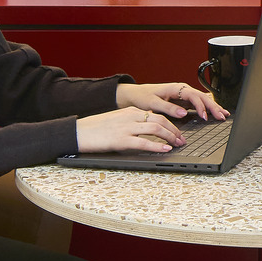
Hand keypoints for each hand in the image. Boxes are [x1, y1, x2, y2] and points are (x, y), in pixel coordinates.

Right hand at [76, 106, 192, 154]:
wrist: (79, 132)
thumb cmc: (96, 128)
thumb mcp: (117, 119)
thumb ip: (132, 121)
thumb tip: (147, 127)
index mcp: (130, 111)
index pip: (156, 114)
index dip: (170, 123)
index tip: (177, 132)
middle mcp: (131, 117)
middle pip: (160, 119)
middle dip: (174, 130)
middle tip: (182, 139)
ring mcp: (126, 128)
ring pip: (156, 128)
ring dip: (170, 137)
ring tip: (178, 144)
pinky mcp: (121, 140)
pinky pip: (144, 142)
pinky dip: (157, 146)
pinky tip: (165, 149)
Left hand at [117, 80, 224, 122]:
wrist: (137, 94)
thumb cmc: (144, 97)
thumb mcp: (153, 103)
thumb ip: (168, 108)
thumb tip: (183, 113)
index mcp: (176, 88)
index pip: (193, 96)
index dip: (201, 106)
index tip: (205, 116)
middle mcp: (182, 90)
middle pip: (202, 97)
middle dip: (213, 106)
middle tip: (221, 116)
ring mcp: (184, 95)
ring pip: (203, 100)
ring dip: (213, 107)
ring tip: (223, 115)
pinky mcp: (184, 101)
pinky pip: (199, 103)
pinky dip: (208, 108)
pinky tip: (215, 112)